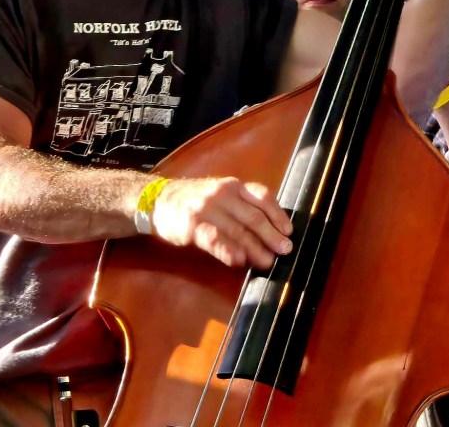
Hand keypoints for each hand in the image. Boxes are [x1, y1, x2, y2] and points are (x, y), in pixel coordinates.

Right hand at [150, 176, 292, 268]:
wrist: (158, 200)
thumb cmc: (195, 201)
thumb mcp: (221, 196)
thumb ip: (242, 209)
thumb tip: (270, 232)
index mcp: (234, 186)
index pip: (262, 197)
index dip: (278, 214)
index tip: (289, 231)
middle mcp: (223, 194)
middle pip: (253, 216)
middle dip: (271, 236)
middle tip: (284, 251)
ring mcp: (207, 208)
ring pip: (237, 230)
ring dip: (255, 248)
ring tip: (267, 262)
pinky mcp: (192, 224)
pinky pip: (214, 238)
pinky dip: (228, 250)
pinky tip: (238, 260)